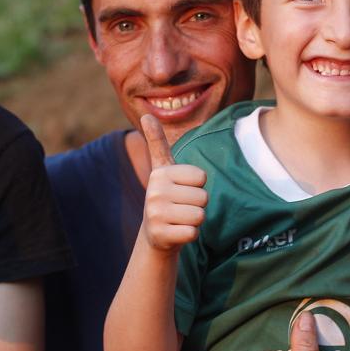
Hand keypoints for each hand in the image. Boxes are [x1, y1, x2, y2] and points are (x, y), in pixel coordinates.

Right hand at [140, 114, 207, 253]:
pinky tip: (177, 232)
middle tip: (181, 207)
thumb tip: (147, 115)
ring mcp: (155, 214)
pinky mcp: (160, 235)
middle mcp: (155, 192)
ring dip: (194, 220)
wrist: (155, 233)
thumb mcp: (162, 168)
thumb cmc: (167, 196)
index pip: (201, 177)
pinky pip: (192, 233)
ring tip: (179, 218)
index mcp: (160, 173)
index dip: (197, 185)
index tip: (182, 189)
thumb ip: (157, 142)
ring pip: (199, 215)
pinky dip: (189, 234)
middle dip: (197, 204)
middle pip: (203, 197)